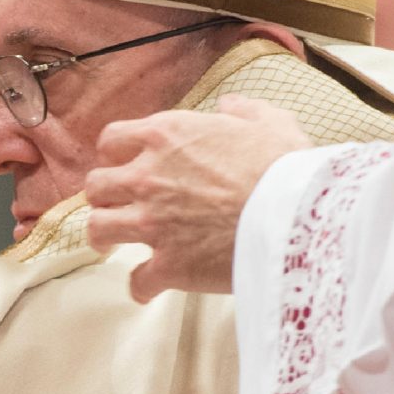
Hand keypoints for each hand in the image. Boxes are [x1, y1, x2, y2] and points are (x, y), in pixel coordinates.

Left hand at [82, 100, 311, 300]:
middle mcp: (148, 177)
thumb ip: (243, 110)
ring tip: (114, 242)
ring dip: (104, 235)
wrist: (297, 215)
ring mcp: (152, 223)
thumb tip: (229, 107)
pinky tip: (151, 286)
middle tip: (119, 203)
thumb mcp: (271, 121)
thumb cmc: (285, 167)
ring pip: (98, 228)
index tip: (126, 163)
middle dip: (105, 195)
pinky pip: (137, 280)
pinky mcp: (168, 265)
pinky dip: (142, 285)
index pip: (112, 139)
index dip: (117, 153)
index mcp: (167, 136)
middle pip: (96, 185)